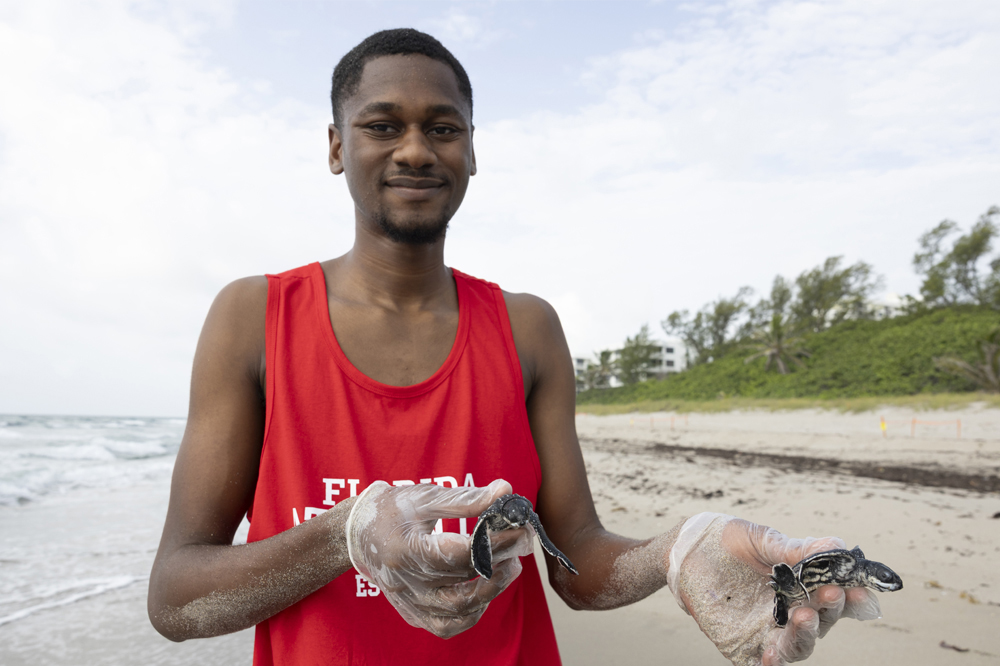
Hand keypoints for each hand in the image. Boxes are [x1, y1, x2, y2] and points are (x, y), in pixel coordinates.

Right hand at [345, 479, 533, 638]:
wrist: (357, 533)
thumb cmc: (391, 510)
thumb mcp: (425, 497)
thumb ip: (466, 498)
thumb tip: (505, 492)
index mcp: (405, 549)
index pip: (461, 553)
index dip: (496, 542)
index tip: (520, 529)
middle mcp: (405, 582)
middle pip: (464, 580)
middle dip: (501, 560)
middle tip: (522, 543)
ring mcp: (408, 601)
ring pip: (458, 610)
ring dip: (492, 590)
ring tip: (509, 566)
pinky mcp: (412, 612)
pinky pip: (445, 626)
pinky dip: (470, 614)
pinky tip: (485, 593)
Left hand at [667, 513, 881, 665]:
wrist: (685, 549)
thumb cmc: (728, 542)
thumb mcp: (762, 540)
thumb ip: (795, 549)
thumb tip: (837, 546)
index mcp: (802, 587)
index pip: (835, 598)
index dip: (851, 597)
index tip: (860, 589)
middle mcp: (790, 613)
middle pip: (822, 622)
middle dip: (830, 610)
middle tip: (832, 594)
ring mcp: (767, 631)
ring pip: (797, 646)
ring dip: (805, 634)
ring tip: (805, 615)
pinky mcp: (741, 644)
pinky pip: (761, 662)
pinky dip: (771, 663)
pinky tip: (771, 657)